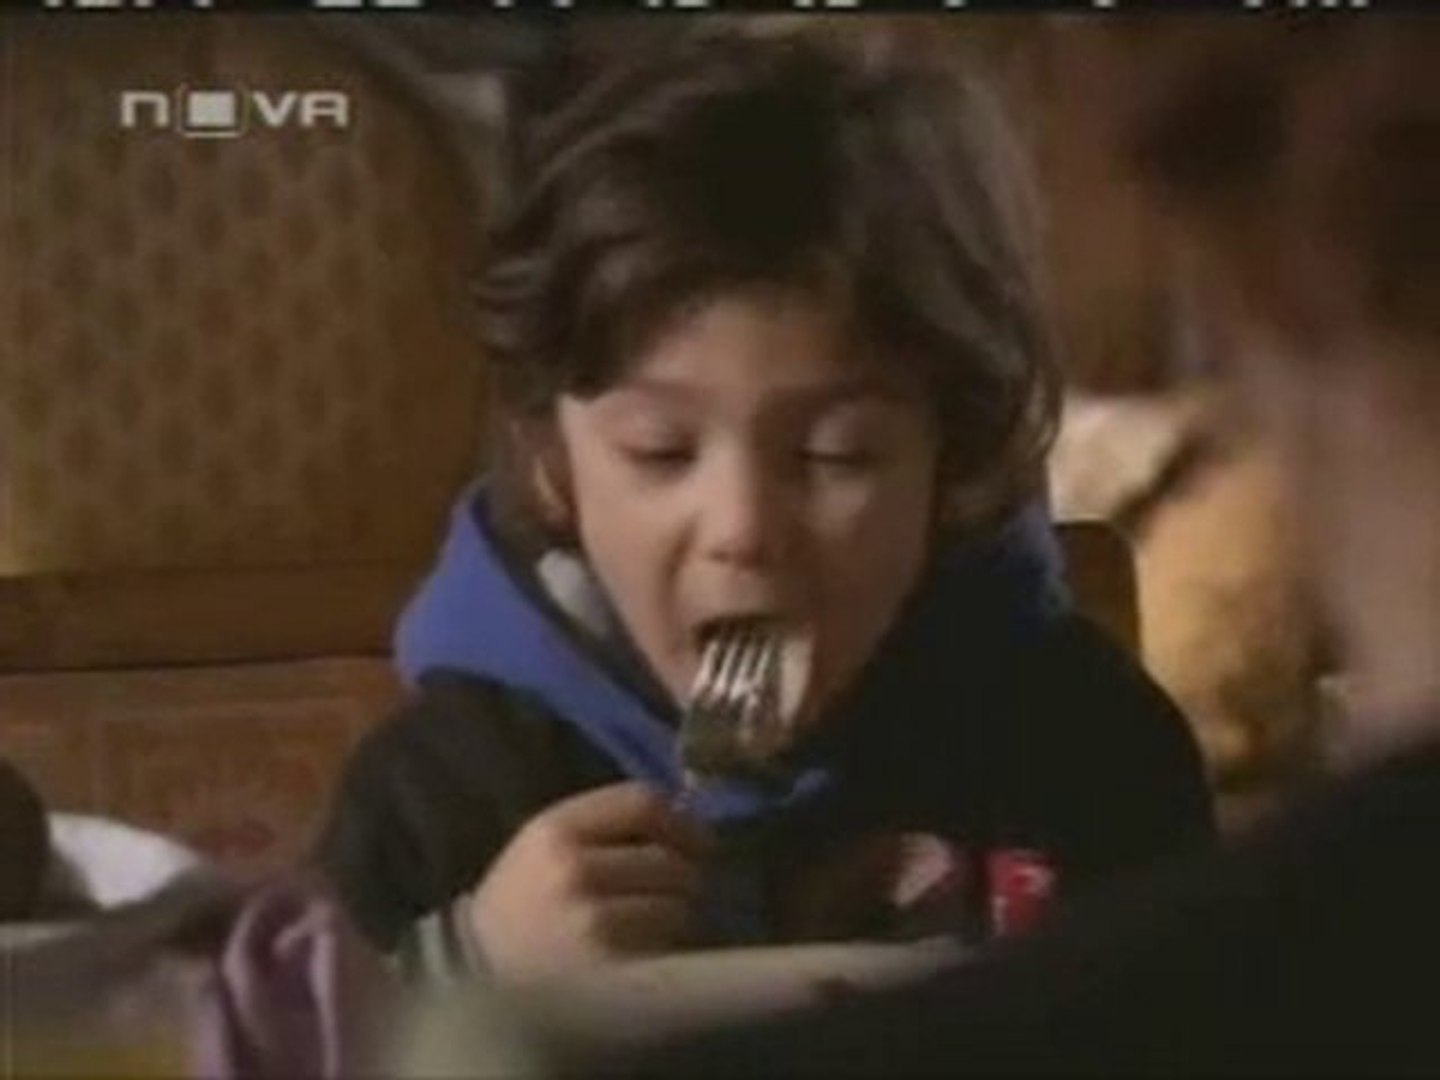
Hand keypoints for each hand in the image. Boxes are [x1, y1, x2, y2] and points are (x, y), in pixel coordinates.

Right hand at [465, 782, 714, 979]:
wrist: (480, 978)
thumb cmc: (522, 907)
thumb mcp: (545, 847)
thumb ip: (606, 825)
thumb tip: (687, 818)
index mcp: (555, 829)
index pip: (643, 802)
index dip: (681, 821)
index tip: (697, 841)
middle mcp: (574, 869)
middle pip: (669, 856)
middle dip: (683, 874)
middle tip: (677, 891)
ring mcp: (592, 921)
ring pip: (676, 904)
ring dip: (675, 913)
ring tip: (650, 926)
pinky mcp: (609, 968)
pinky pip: (666, 947)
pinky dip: (665, 949)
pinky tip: (642, 954)